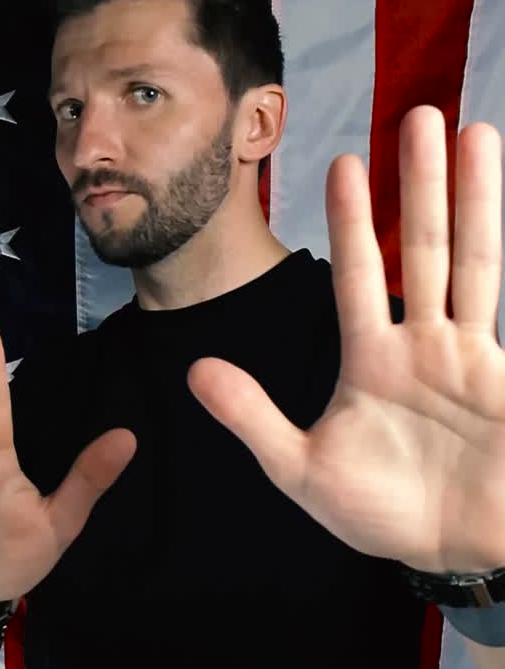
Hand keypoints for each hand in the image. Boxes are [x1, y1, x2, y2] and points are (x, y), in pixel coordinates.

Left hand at [187, 105, 504, 575]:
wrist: (457, 554)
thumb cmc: (385, 514)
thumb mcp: (304, 470)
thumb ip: (253, 418)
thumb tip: (194, 370)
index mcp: (371, 359)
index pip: (359, 274)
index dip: (350, 221)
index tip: (341, 162)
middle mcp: (422, 344)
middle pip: (420, 248)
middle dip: (419, 184)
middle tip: (417, 114)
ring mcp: (470, 354)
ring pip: (471, 260)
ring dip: (474, 198)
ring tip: (474, 130)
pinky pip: (501, 305)